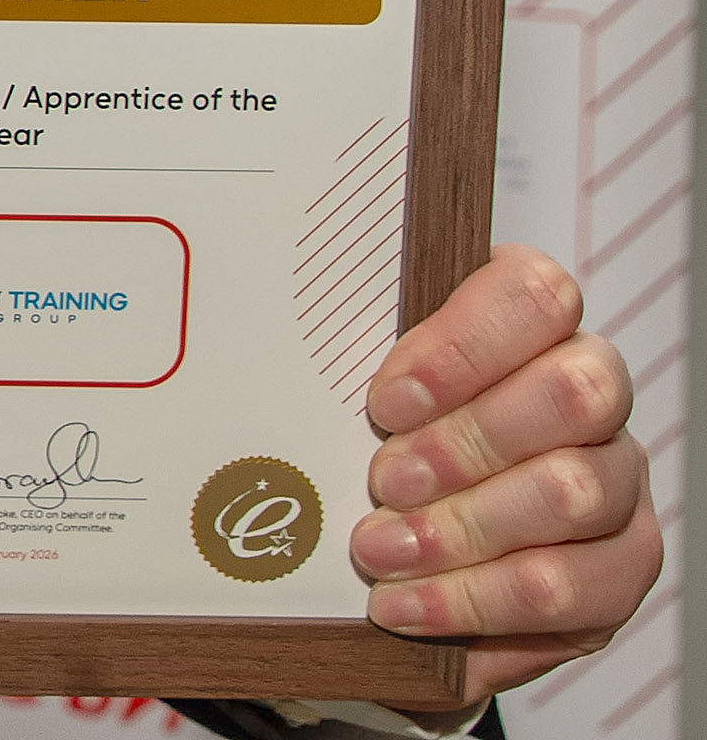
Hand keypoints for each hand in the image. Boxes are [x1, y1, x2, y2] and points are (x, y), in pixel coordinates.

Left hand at [356, 243, 660, 706]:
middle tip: (382, 482)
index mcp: (534, 321)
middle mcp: (592, 391)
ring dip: (465, 530)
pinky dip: (480, 604)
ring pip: (576, 495)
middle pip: (571, 395)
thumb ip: (348, 364)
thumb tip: (280, 353)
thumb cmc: (390, 434)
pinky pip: (576, 591)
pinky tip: (412, 607)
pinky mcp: (621, 565)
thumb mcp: (363, 387)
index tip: (385, 402)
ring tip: (380, 552)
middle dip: (466, 444)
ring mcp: (617, 478)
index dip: (462, 347)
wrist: (418, 535)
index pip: (534, 294)